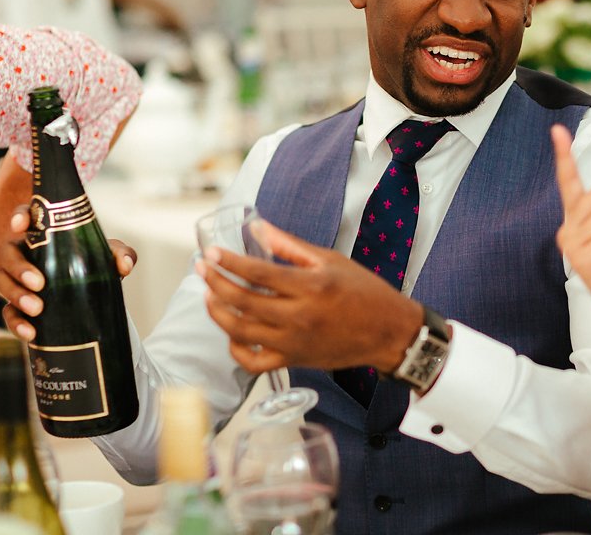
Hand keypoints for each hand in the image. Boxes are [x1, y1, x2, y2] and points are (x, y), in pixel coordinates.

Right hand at [0, 207, 136, 340]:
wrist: (95, 295)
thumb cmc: (97, 263)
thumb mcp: (111, 256)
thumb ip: (121, 254)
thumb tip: (124, 264)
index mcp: (44, 234)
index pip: (26, 217)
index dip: (19, 217)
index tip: (21, 226)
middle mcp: (25, 253)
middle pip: (6, 253)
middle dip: (18, 267)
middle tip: (39, 283)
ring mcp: (17, 280)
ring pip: (1, 282)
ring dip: (15, 295)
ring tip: (37, 309)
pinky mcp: (18, 306)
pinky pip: (8, 313)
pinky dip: (16, 323)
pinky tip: (31, 332)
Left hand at [198, 220, 422, 375]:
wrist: (388, 332)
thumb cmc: (365, 292)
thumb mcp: (331, 260)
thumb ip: (290, 246)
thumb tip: (257, 228)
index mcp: (310, 286)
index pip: (257, 272)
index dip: (229, 262)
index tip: (211, 253)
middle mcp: (299, 315)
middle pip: (243, 301)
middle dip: (215, 283)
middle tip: (202, 269)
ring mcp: (294, 341)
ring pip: (241, 331)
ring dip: (218, 312)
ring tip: (210, 296)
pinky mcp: (294, 360)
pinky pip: (254, 362)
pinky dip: (236, 349)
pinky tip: (232, 332)